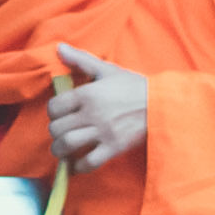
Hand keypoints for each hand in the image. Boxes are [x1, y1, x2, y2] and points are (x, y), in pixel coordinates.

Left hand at [46, 45, 148, 168]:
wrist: (161, 104)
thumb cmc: (134, 86)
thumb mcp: (107, 70)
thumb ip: (81, 60)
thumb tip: (59, 47)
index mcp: (88, 93)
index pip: (55, 107)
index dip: (53, 112)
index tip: (59, 115)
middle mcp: (92, 113)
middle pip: (58, 128)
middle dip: (54, 132)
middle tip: (60, 132)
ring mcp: (103, 132)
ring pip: (68, 145)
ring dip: (60, 150)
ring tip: (62, 150)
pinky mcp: (113, 148)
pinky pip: (89, 162)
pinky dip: (78, 167)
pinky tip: (77, 164)